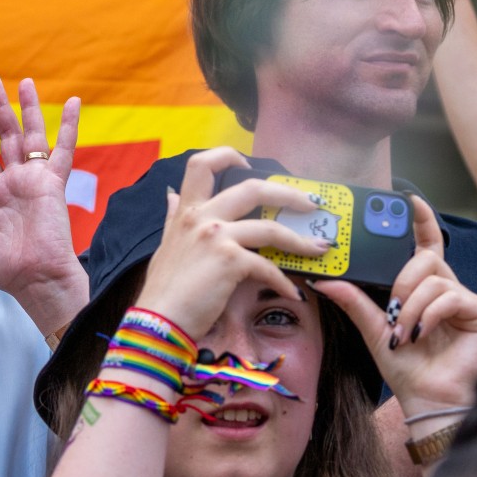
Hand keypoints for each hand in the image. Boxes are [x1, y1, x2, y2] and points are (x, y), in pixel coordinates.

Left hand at [0, 77, 86, 332]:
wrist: (37, 280)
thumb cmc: (11, 267)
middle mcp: (15, 181)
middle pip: (4, 136)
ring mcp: (36, 180)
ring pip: (31, 135)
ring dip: (27, 108)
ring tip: (24, 81)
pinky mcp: (54, 183)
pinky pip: (64, 150)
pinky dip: (70, 126)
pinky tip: (75, 102)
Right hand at [136, 147, 328, 338]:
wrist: (158, 320)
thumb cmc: (163, 289)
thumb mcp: (165, 245)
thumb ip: (173, 218)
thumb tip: (170, 196)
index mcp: (186, 211)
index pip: (203, 164)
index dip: (230, 156)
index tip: (251, 167)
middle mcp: (202, 217)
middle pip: (253, 188)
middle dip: (289, 194)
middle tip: (310, 204)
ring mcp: (216, 236)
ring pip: (271, 227)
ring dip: (300, 240)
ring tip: (318, 249)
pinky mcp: (230, 261)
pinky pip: (268, 267)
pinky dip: (283, 282)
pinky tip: (293, 293)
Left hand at [313, 197, 476, 415]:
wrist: (427, 397)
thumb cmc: (405, 366)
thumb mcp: (372, 329)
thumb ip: (353, 301)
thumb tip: (325, 279)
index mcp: (421, 288)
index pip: (423, 246)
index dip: (420, 222)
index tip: (409, 200)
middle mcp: (444, 288)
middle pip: (426, 258)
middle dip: (402, 279)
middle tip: (391, 308)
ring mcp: (462, 299)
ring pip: (433, 279)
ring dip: (410, 307)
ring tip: (402, 332)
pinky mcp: (476, 312)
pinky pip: (449, 297)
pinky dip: (427, 315)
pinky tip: (418, 333)